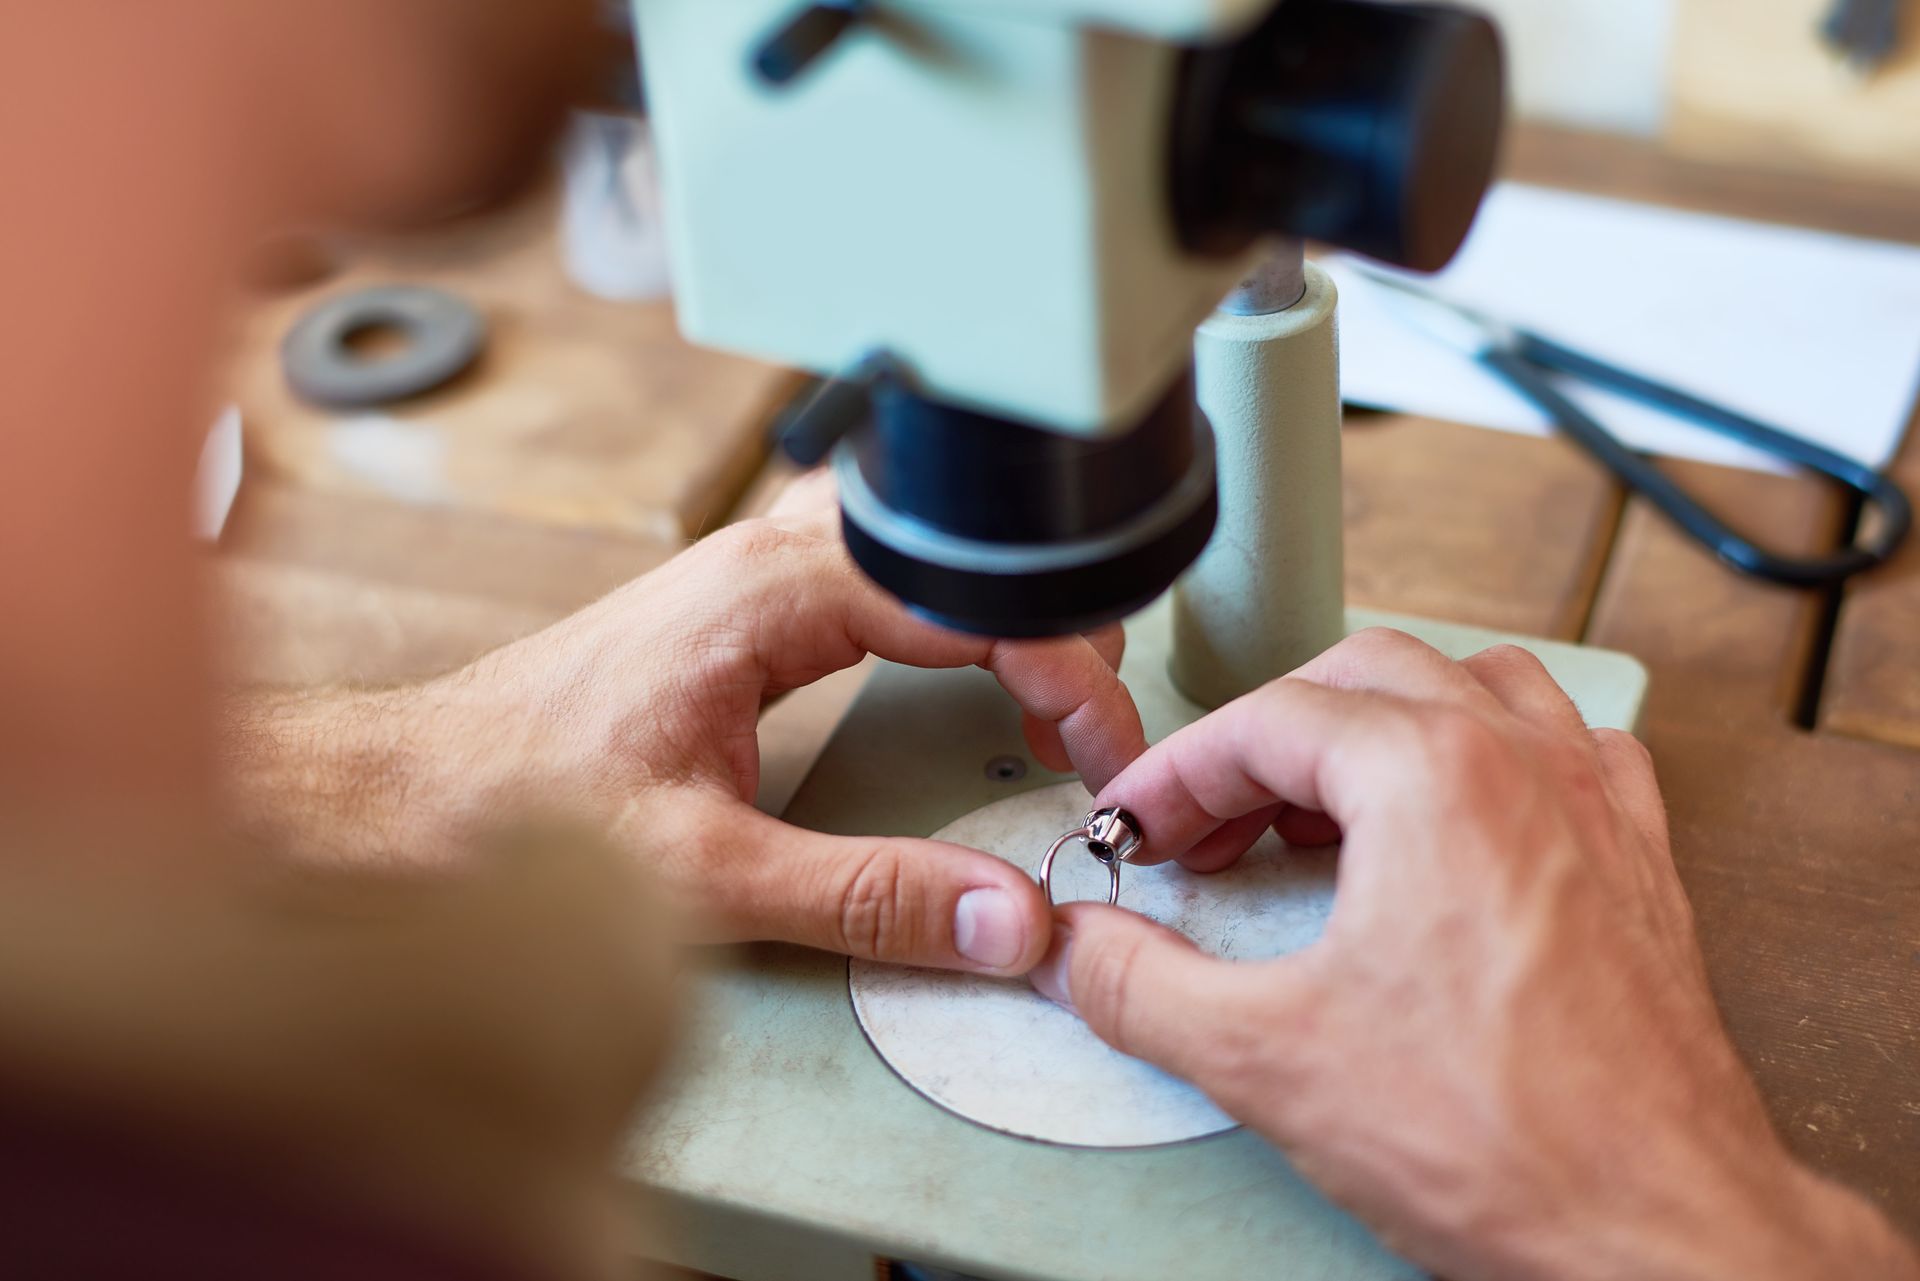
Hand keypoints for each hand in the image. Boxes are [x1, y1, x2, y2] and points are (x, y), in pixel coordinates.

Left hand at [227, 504, 1145, 977]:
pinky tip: (956, 653)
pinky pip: (876, 568)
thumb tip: (1006, 918)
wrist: (405, 791)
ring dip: (999, 609)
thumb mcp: (707, 876)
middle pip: (962, 557)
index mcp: (772, 594)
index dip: (1071, 679)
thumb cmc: (517, 812)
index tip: (1108, 758)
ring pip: (921, 549)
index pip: (978, 603)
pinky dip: (943, 607)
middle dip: (1054, 632)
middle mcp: (765, 556)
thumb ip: (868, 897)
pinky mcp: (738, 596)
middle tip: (1097, 733)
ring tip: (1056, 691)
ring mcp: (749, 566)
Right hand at [1028, 628, 1917, 1280]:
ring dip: (1376, 727)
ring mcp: (1593, 803)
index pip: (1265, 721)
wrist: (1657, 1231)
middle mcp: (1523, 762)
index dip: (1175, 774)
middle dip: (1263, 743)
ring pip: (1471, 688)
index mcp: (1431, 775)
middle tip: (1206, 824)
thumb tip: (1080, 951)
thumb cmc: (1505, 1141)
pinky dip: (1491, 757)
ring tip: (1317, 804)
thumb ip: (1139, 989)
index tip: (1137, 829)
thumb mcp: (1264, 1059)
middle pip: (1360, 679)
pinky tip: (1457, 821)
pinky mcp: (1639, 861)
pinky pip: (1564, 748)